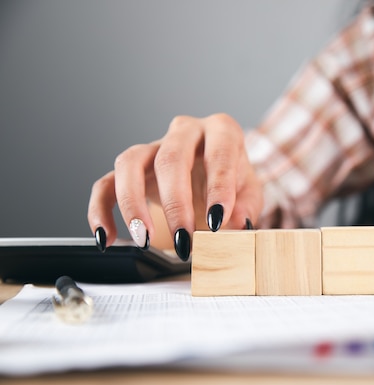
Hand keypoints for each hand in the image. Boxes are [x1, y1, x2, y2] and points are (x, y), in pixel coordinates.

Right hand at [87, 113, 263, 259]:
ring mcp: (153, 147)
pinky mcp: (130, 169)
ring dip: (134, 204)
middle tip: (185, 240)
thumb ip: (246, 208)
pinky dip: (101, 211)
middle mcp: (185, 132)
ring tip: (145, 239)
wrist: (214, 183)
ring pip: (130, 163)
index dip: (218, 188)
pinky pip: (106, 184)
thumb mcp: (249, 195)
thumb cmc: (233, 185)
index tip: (217, 222)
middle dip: (176, 204)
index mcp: (221, 132)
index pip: (219, 153)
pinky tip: (108, 238)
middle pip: (171, 158)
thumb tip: (237, 225)